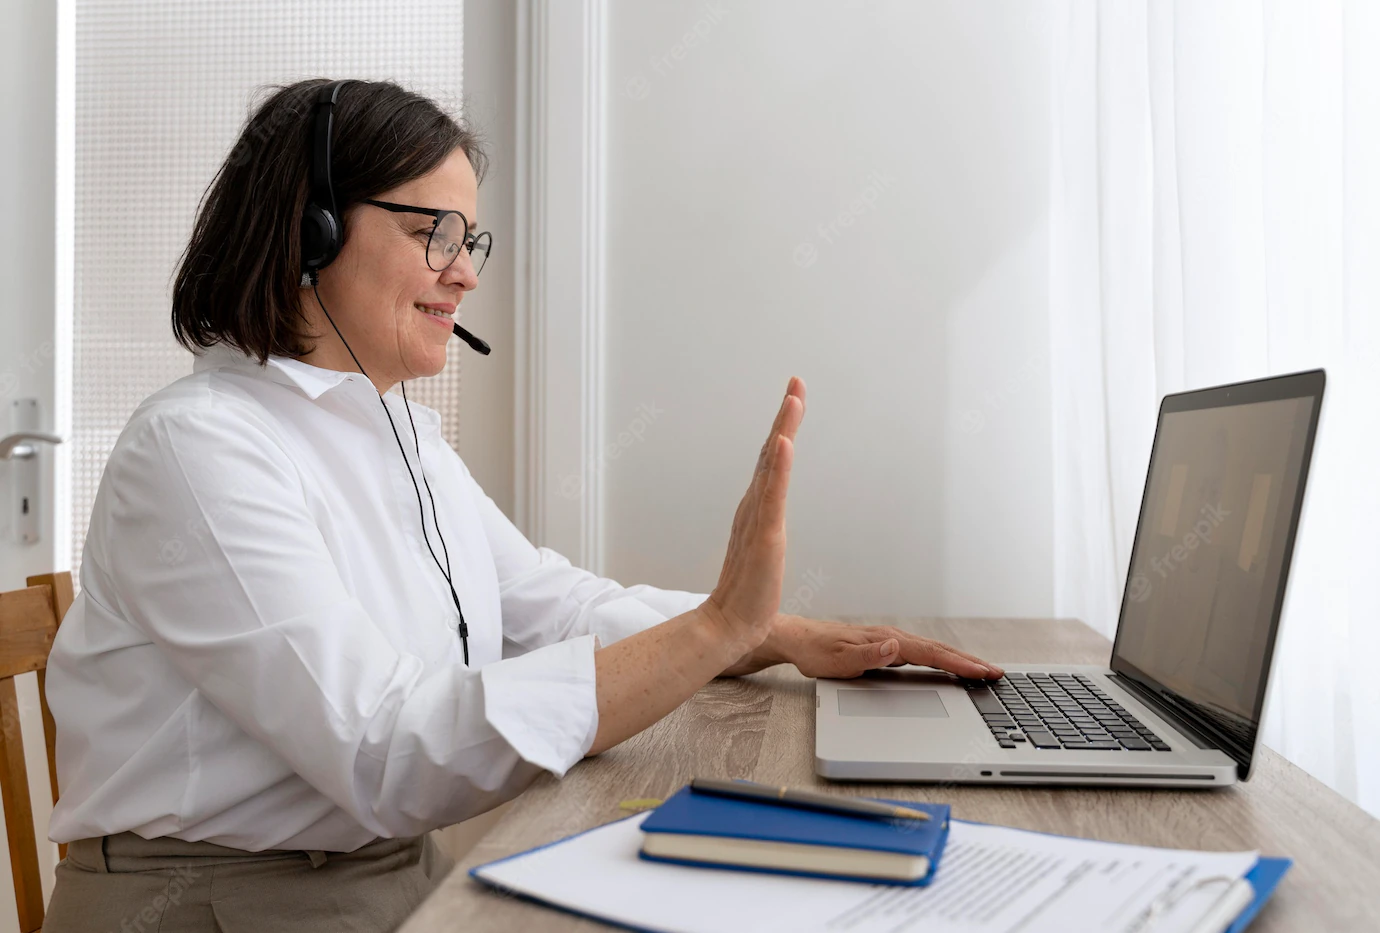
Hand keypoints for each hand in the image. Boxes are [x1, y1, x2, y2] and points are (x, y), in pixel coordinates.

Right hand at [699, 377, 806, 661]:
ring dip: (783, 428)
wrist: (729, 625)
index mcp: (756, 508)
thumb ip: (763, 530)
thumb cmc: (747, 594)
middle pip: (771, 451)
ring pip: (772, 465)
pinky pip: (772, 494)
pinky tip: (784, 442)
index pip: (772, 460)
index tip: (794, 396)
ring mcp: (757, 518)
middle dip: (786, 415)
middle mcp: (753, 505)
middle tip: (796, 383)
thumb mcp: (762, 551)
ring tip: (793, 398)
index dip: (783, 427)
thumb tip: (767, 519)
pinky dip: (778, 466)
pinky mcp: (764, 535)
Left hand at [727, 616, 1003, 680]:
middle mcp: (891, 637)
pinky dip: (938, 659)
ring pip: (930, 650)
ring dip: (956, 659)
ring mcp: (888, 641)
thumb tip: (897, 648)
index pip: (931, 653)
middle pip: (937, 649)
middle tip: (995, 672)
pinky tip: (943, 666)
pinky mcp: (883, 647)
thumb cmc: (815, 652)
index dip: (959, 664)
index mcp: (887, 640)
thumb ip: (870, 656)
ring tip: (979, 669)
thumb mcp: (840, 660)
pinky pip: (918, 653)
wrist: (795, 640)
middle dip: (967, 661)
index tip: (983, 672)